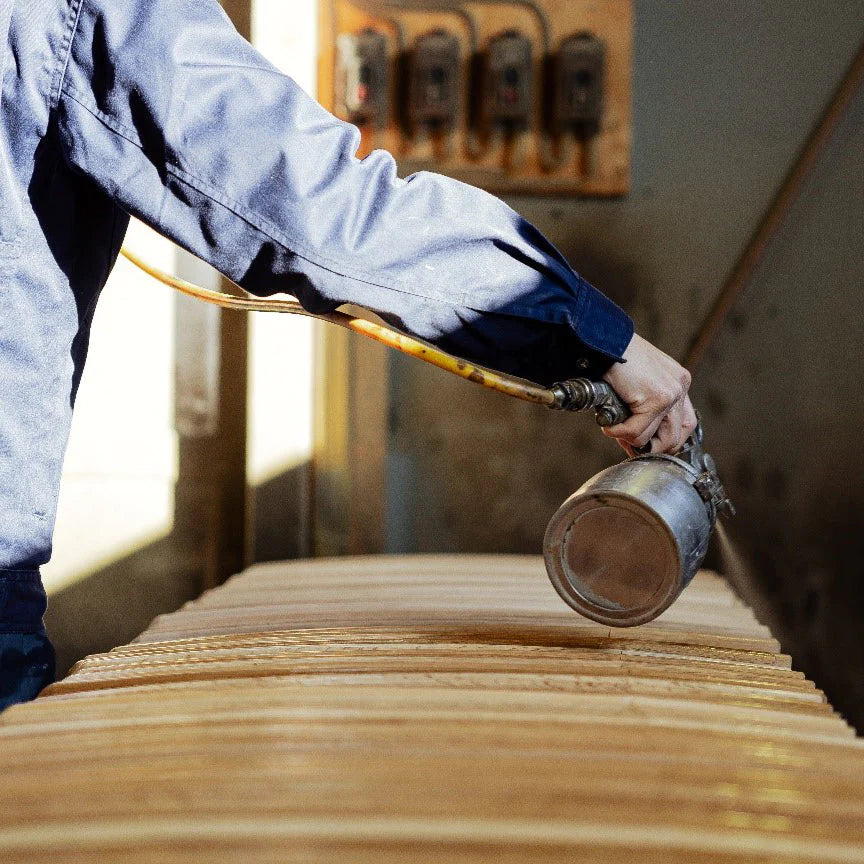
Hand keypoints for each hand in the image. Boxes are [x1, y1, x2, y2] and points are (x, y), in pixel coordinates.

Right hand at [601, 333, 696, 455]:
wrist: (604, 342)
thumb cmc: (614, 357)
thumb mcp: (637, 382)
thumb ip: (644, 407)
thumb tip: (638, 440)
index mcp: (678, 381)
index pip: (685, 424)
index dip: (666, 440)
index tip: (646, 445)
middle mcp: (679, 386)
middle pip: (675, 437)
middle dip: (649, 447)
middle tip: (626, 442)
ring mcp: (671, 393)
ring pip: (653, 437)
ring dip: (629, 438)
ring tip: (613, 428)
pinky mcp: (656, 399)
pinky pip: (637, 431)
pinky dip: (619, 432)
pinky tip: (608, 424)